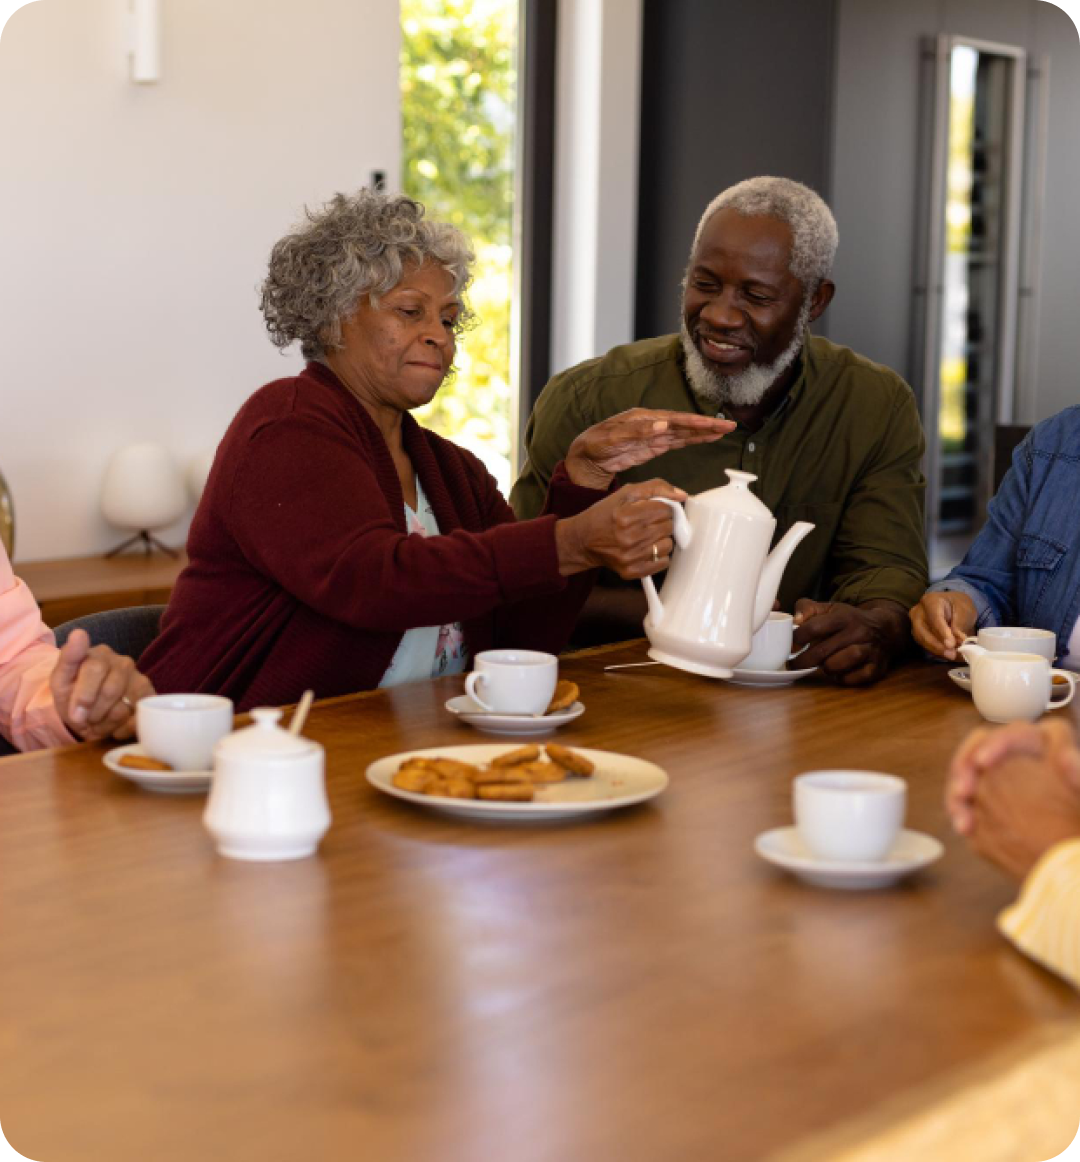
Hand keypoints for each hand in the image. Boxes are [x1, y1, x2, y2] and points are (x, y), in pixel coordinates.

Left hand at [49, 628, 155, 741]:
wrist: (88, 713)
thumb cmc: (73, 694)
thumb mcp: (60, 681)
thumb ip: (68, 659)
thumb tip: (79, 633)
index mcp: (99, 654)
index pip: (95, 669)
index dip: (85, 695)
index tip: (76, 712)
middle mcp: (122, 662)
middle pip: (110, 691)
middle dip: (92, 712)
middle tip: (83, 719)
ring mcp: (139, 679)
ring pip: (124, 708)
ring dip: (105, 723)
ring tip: (97, 722)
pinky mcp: (149, 697)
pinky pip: (138, 717)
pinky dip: (123, 729)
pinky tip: (114, 728)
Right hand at [555, 479, 686, 578]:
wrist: (582, 541)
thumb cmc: (605, 515)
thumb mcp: (625, 493)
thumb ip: (655, 488)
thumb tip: (682, 495)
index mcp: (626, 515)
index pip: (665, 509)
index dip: (661, 507)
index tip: (652, 510)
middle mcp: (629, 537)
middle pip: (668, 526)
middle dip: (661, 522)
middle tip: (647, 523)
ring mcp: (630, 557)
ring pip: (668, 545)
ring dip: (661, 539)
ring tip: (646, 536)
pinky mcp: (632, 571)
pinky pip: (662, 562)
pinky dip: (658, 555)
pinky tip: (645, 549)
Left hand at [564, 409, 733, 490]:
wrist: (584, 458)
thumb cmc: (594, 445)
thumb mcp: (612, 438)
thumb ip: (637, 431)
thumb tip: (663, 424)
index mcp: (643, 417)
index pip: (675, 419)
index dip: (696, 422)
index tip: (713, 424)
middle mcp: (652, 423)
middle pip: (684, 424)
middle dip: (707, 425)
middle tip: (729, 426)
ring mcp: (653, 435)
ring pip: (684, 432)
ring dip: (703, 432)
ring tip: (724, 431)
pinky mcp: (653, 447)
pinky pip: (676, 442)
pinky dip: (692, 440)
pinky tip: (705, 439)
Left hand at [792, 598, 908, 685]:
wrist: (884, 628)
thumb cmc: (849, 620)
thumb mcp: (829, 608)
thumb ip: (807, 609)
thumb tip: (795, 620)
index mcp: (843, 617)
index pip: (813, 628)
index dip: (797, 639)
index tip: (791, 646)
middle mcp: (857, 632)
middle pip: (823, 651)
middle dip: (804, 661)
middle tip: (795, 664)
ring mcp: (869, 650)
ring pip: (842, 663)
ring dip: (828, 668)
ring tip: (823, 666)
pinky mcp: (877, 667)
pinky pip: (858, 677)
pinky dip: (845, 678)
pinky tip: (839, 673)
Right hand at [909, 591, 977, 659]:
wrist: (952, 605)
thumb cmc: (958, 605)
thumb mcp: (965, 610)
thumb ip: (960, 624)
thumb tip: (959, 640)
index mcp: (930, 601)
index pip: (934, 617)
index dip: (942, 632)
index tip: (951, 644)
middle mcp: (918, 612)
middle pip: (922, 630)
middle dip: (937, 645)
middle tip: (952, 654)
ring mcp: (915, 623)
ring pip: (921, 639)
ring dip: (937, 650)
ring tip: (953, 655)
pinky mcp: (918, 634)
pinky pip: (924, 644)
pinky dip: (936, 651)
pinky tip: (948, 654)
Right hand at [961, 721, 1079, 879]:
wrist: (1064, 846)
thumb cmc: (1076, 819)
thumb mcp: (1079, 793)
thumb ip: (1078, 775)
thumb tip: (1067, 758)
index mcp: (1041, 745)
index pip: (1018, 733)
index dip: (997, 744)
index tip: (983, 763)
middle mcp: (1016, 752)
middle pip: (982, 745)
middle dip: (966, 764)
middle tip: (962, 790)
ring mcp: (997, 771)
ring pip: (968, 770)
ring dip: (957, 790)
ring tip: (961, 816)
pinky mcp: (985, 792)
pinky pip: (964, 794)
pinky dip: (961, 808)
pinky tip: (965, 827)